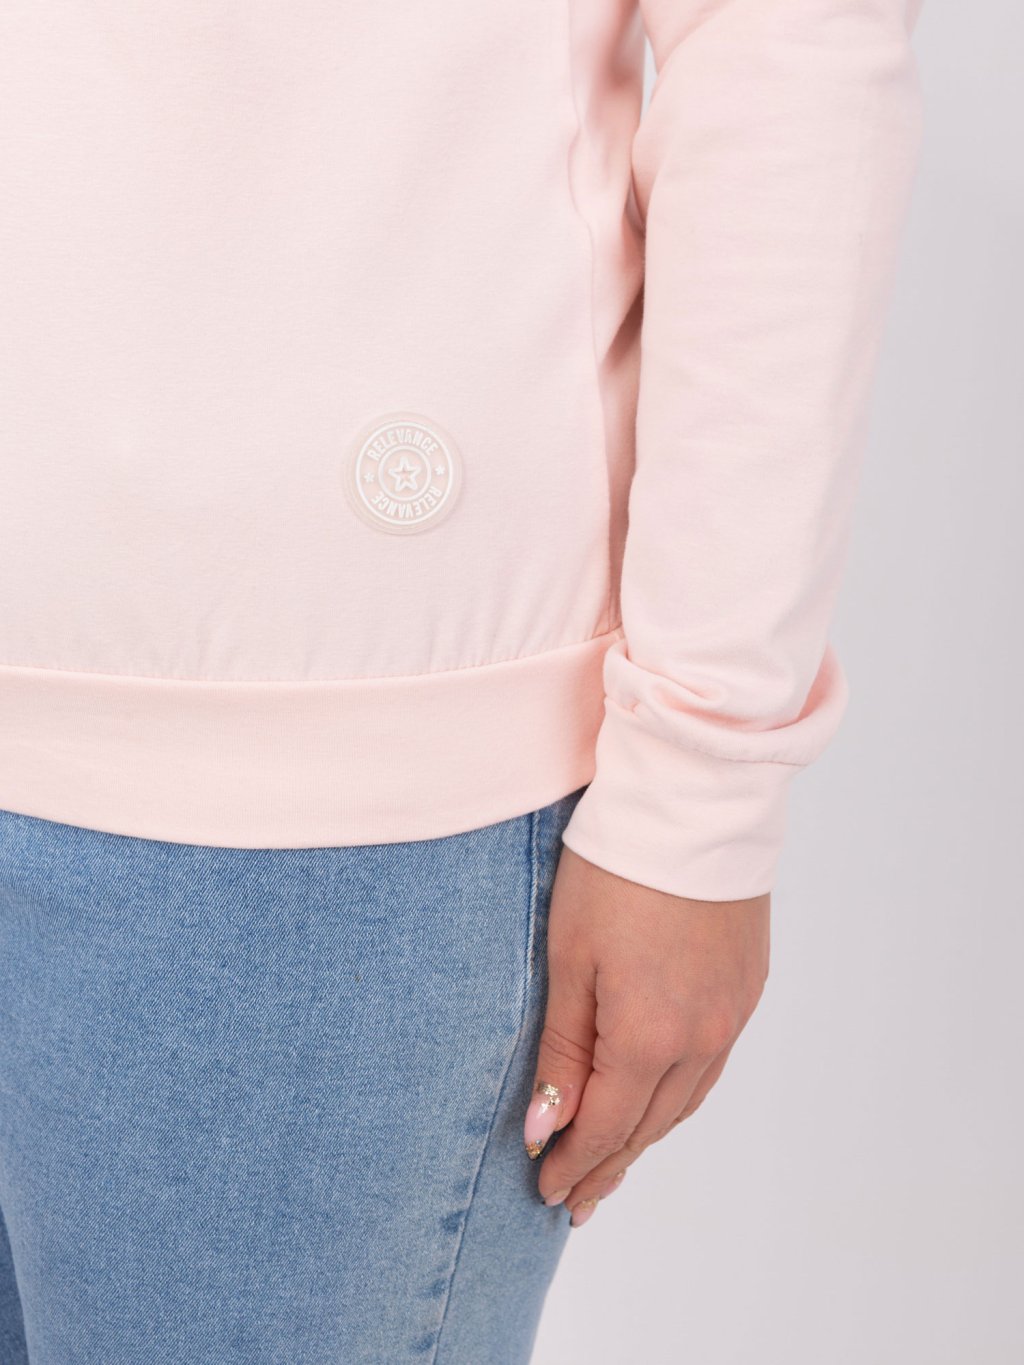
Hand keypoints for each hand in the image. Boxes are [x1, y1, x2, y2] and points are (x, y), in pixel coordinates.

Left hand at [523, 844, 769, 1226]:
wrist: (692, 806)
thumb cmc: (614, 872)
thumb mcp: (569, 958)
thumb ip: (562, 1050)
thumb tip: (547, 1128)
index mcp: (650, 1035)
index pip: (608, 1126)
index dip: (576, 1163)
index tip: (547, 1191)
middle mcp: (702, 1037)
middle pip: (650, 1124)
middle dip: (609, 1163)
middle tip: (575, 1199)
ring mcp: (733, 1013)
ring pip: (686, 1100)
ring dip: (646, 1134)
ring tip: (614, 1162)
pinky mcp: (749, 987)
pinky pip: (712, 1064)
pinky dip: (679, 1094)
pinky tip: (660, 1098)